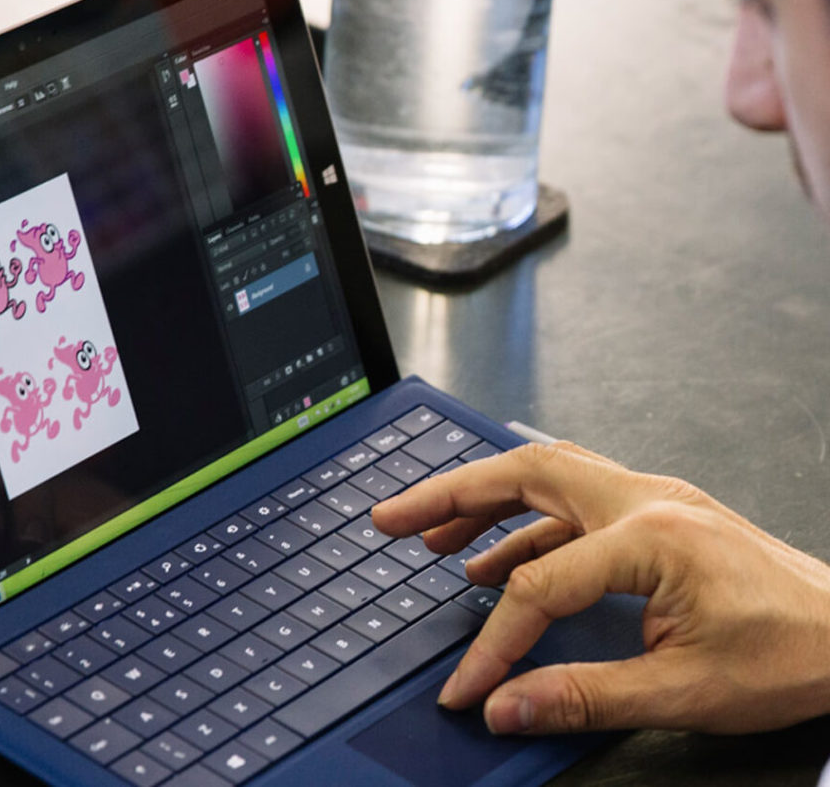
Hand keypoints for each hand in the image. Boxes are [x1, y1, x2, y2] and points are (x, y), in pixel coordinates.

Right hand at [371, 441, 829, 734]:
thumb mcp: (686, 689)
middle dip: (448, 494)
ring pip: (544, 476)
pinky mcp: (655, 516)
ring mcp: (651, 499)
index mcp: (653, 535)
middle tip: (391, 518)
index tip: (468, 685)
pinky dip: (523, 527)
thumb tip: (508, 707)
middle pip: (523, 473)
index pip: (542, 584)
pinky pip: (570, 507)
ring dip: (480, 500)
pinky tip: (493, 561)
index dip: (496, 641)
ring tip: (429, 535)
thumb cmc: (794, 654)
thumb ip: (586, 695)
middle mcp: (646, 498)